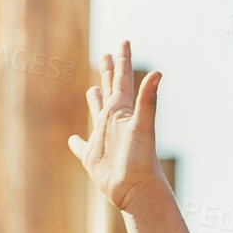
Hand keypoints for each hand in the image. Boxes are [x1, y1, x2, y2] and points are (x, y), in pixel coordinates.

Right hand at [67, 39, 164, 213]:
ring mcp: (103, 139)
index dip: (123, 60)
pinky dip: (77, 143)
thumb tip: (159, 72)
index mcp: (122, 111)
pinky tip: (74, 140)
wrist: (137, 191)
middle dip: (108, 71)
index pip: (123, 79)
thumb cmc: (141, 160)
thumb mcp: (142, 125)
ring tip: (94, 89)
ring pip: (96, 113)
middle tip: (106, 55)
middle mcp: (113, 121)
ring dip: (95, 99)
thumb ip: (148, 99)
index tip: (124, 41)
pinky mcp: (93, 158)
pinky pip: (82, 148)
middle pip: (109, 90)